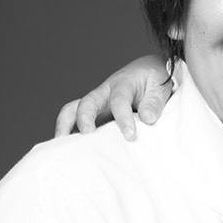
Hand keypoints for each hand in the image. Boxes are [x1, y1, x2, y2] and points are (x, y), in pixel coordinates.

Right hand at [53, 54, 173, 139]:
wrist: (149, 71)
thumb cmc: (155, 80)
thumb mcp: (160, 87)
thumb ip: (154, 102)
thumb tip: (147, 119)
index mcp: (123, 84)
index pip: (119, 100)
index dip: (123, 118)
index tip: (130, 136)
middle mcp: (105, 93)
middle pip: (87, 103)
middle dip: (85, 119)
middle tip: (89, 136)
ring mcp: (97, 103)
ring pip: (73, 110)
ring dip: (65, 126)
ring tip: (63, 147)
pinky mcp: (95, 114)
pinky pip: (75, 120)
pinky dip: (70, 133)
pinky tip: (71, 151)